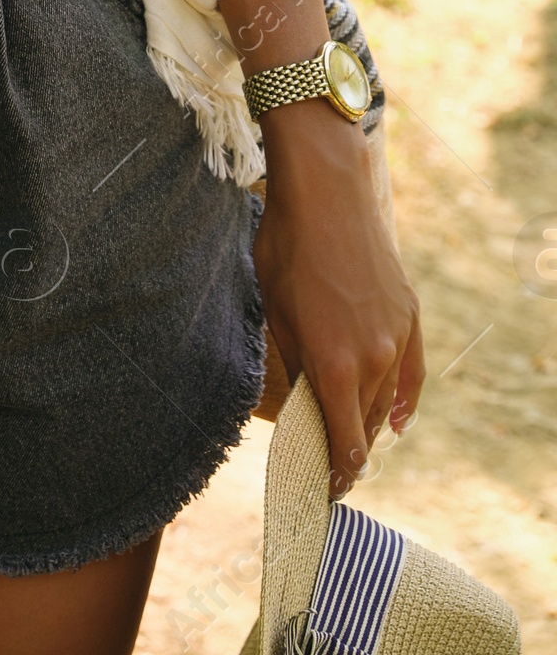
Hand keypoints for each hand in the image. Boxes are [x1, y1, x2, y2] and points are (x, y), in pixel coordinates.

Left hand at [252, 103, 424, 492]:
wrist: (326, 195)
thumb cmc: (286, 249)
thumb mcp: (277, 312)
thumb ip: (298, 364)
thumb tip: (307, 401)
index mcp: (333, 365)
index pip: (342, 445)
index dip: (334, 476)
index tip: (322, 491)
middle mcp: (373, 360)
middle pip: (362, 428)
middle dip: (345, 452)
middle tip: (327, 470)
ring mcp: (396, 337)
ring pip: (385, 402)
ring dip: (367, 424)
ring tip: (350, 442)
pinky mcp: (409, 315)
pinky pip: (410, 373)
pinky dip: (402, 401)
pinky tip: (395, 421)